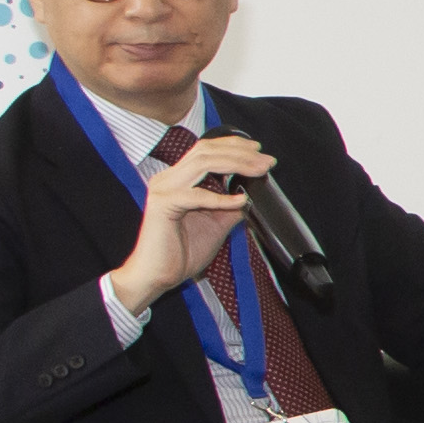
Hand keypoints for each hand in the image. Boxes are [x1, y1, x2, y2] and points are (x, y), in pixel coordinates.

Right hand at [110, 133, 274, 311]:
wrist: (156, 276)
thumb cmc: (181, 253)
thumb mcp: (216, 225)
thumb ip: (230, 207)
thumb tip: (250, 195)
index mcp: (178, 179)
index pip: (205, 149)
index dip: (233, 146)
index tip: (259, 150)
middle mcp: (168, 178)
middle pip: (206, 151)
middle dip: (240, 153)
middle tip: (267, 160)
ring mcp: (164, 189)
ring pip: (203, 163)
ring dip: (236, 164)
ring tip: (259, 170)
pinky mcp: (163, 205)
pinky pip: (197, 196)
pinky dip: (221, 198)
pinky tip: (239, 201)